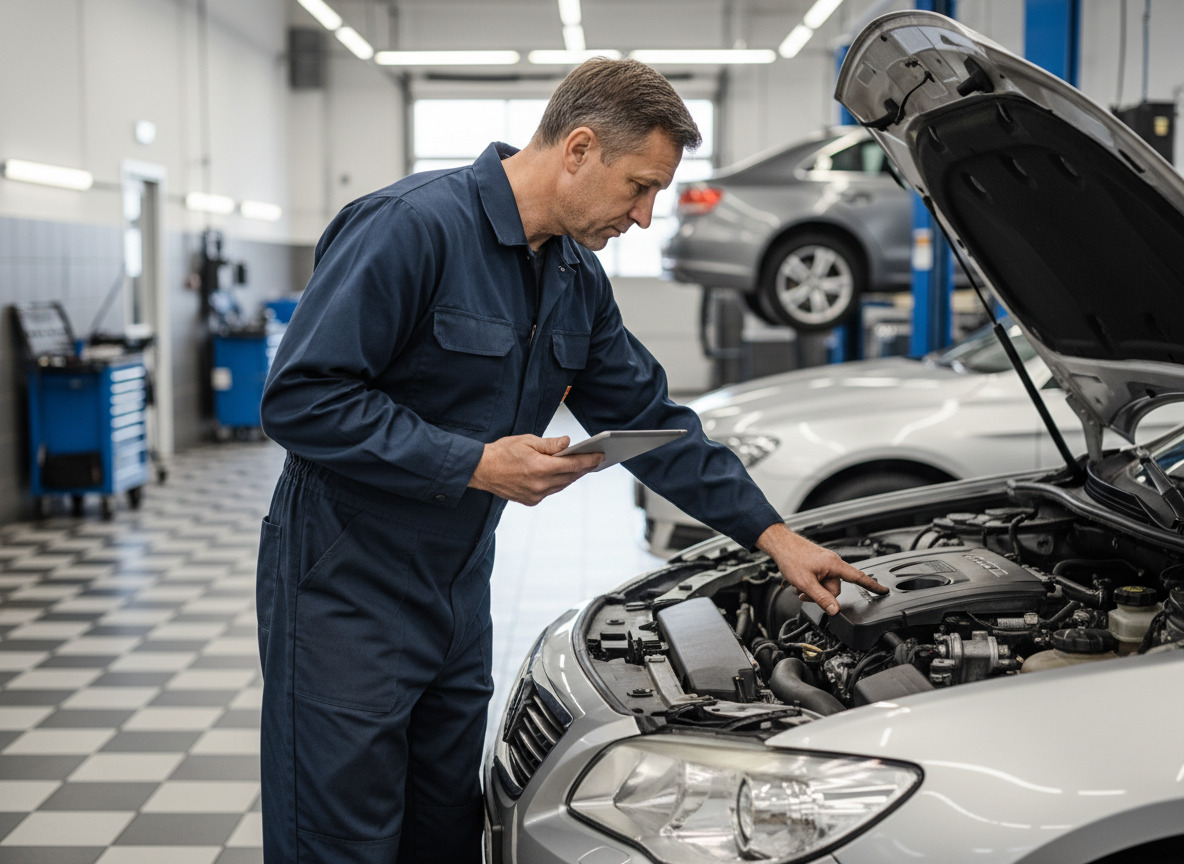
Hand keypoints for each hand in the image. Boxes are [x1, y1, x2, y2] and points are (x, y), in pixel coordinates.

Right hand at [468, 434, 603, 505]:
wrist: (480, 470)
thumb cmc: (502, 452)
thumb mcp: (527, 440)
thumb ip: (550, 444)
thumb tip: (568, 443)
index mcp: (540, 468)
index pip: (572, 465)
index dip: (589, 460)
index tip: (600, 456)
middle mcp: (540, 485)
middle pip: (570, 476)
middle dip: (584, 468)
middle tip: (595, 460)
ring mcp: (535, 495)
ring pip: (561, 485)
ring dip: (572, 476)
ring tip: (582, 467)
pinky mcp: (530, 500)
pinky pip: (550, 491)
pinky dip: (558, 482)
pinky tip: (563, 474)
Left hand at [756, 523, 886, 614]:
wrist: (780, 544)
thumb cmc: (791, 557)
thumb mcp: (806, 582)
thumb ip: (821, 598)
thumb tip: (834, 610)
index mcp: (834, 565)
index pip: (858, 577)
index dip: (872, 585)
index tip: (884, 591)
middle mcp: (833, 562)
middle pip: (835, 588)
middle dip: (821, 594)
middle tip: (805, 593)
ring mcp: (825, 563)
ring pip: (825, 585)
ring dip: (813, 590)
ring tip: (799, 587)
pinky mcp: (818, 564)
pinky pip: (820, 579)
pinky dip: (811, 584)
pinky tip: (799, 583)